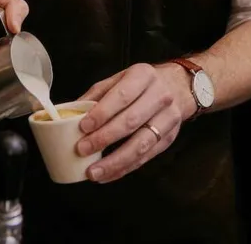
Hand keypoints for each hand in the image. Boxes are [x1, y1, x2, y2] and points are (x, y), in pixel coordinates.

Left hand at [74, 63, 194, 183]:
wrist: (178, 86)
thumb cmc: (142, 84)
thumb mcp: (121, 78)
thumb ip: (97, 94)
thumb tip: (71, 112)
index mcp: (143, 76)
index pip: (122, 96)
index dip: (102, 113)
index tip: (83, 127)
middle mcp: (159, 96)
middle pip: (131, 121)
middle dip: (104, 138)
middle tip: (82, 149)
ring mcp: (168, 118)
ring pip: (141, 144)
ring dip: (115, 161)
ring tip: (94, 171)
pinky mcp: (169, 138)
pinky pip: (146, 157)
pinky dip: (125, 168)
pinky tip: (109, 174)